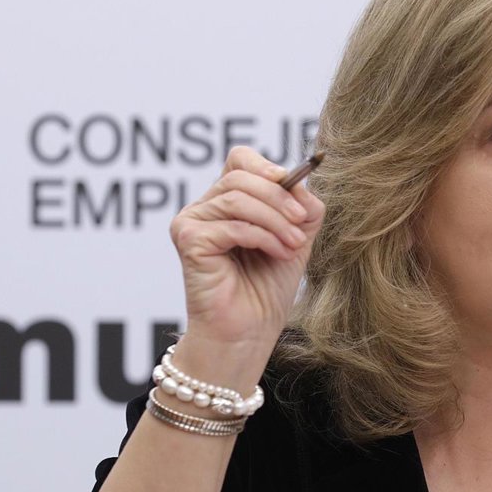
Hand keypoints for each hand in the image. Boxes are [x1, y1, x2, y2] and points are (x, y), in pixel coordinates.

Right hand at [170, 146, 324, 353]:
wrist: (249, 332)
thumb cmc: (266, 289)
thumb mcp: (294, 238)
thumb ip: (301, 206)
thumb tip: (302, 182)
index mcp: (226, 202)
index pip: (240, 159)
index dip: (267, 168)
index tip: (292, 187)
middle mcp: (203, 208)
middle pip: (241, 176)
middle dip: (279, 198)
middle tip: (301, 223)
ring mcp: (191, 222)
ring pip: (238, 198)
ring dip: (275, 220)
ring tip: (293, 245)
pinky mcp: (188, 240)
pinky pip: (232, 224)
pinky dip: (262, 236)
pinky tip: (278, 254)